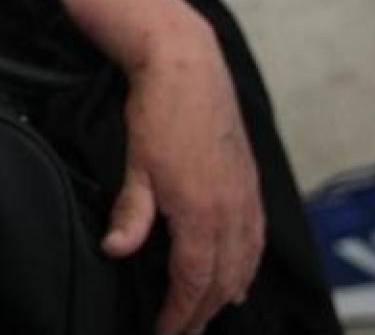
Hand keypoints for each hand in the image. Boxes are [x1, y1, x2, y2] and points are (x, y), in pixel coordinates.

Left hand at [102, 22, 264, 334]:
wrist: (189, 66)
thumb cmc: (159, 113)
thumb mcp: (136, 165)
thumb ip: (132, 213)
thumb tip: (117, 250)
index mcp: (201, 212)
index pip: (193, 282)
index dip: (179, 313)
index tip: (164, 331)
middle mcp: (232, 211)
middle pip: (222, 281)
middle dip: (202, 312)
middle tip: (181, 331)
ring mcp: (246, 196)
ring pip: (246, 263)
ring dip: (227, 293)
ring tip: (208, 314)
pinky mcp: (250, 182)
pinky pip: (257, 238)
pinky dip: (248, 265)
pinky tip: (241, 276)